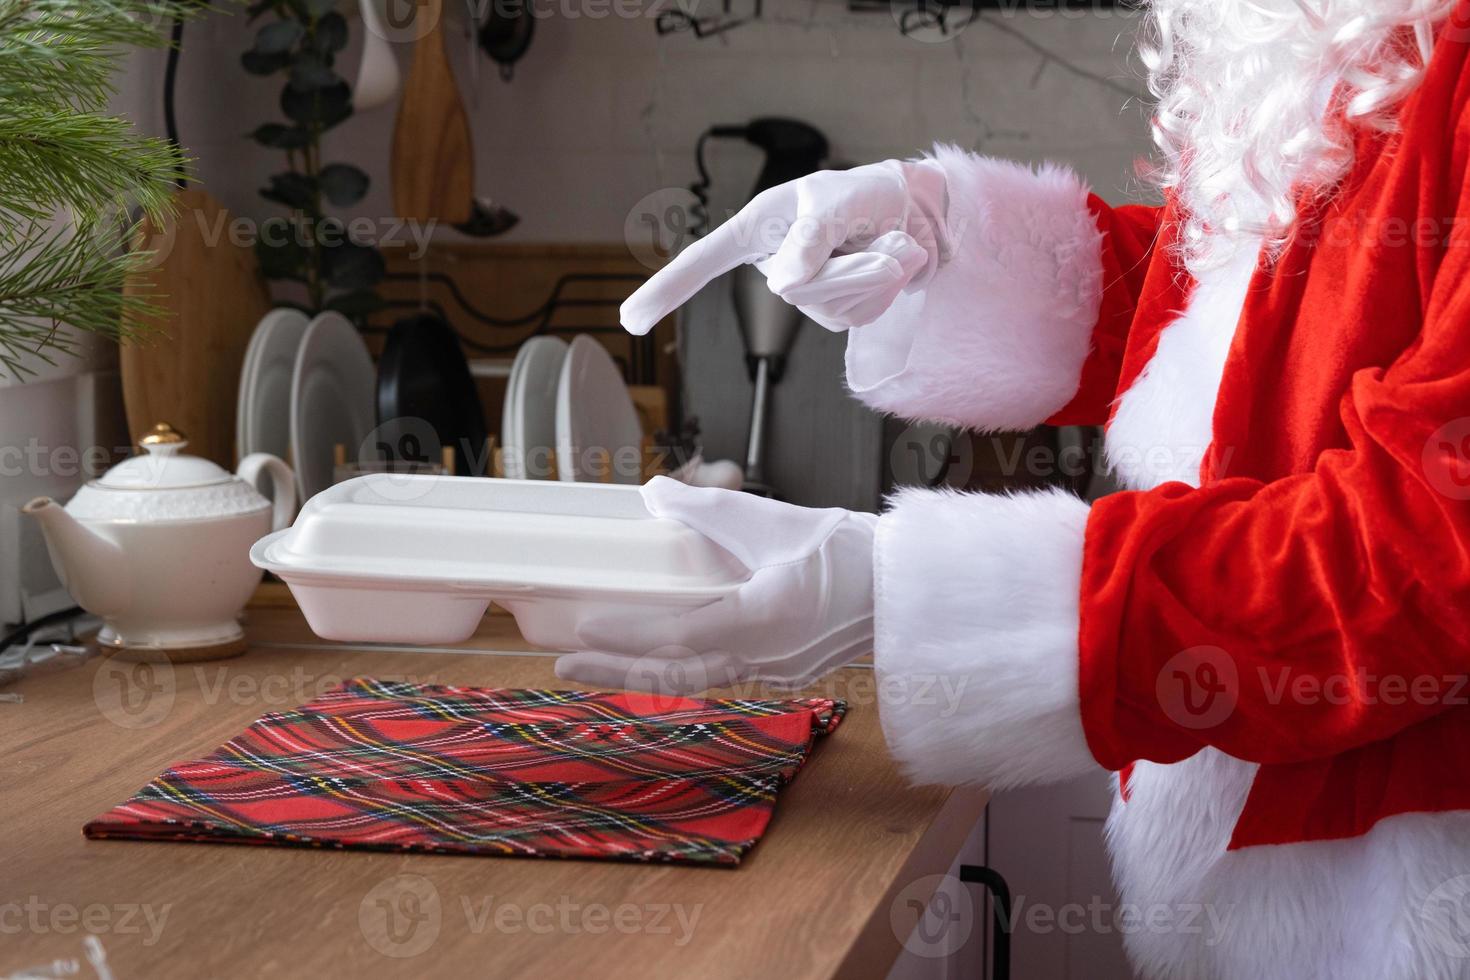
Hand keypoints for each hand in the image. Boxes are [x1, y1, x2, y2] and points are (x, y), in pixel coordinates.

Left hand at [553, 477, 876, 693]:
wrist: (900, 588)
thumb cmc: (846, 552)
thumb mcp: (773, 519)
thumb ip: (707, 509)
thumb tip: (653, 494)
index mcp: (765, 618)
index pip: (683, 634)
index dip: (631, 635)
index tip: (587, 627)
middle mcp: (764, 656)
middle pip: (676, 673)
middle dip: (616, 672)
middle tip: (565, 666)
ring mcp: (770, 671)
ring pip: (691, 680)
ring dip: (638, 675)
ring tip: (591, 667)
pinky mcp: (774, 671)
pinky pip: (712, 676)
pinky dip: (672, 671)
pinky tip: (644, 661)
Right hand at [621, 158, 949, 334]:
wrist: (919, 216)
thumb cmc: (870, 195)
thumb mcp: (840, 201)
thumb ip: (811, 239)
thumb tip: (783, 286)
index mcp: (759, 228)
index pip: (703, 261)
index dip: (666, 290)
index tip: (629, 320)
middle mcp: (774, 263)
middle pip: (797, 293)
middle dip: (848, 270)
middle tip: (882, 241)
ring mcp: (802, 293)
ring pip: (831, 308)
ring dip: (873, 276)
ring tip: (887, 245)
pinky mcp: (831, 313)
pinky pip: (854, 317)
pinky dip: (884, 290)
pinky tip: (890, 264)